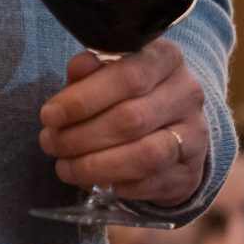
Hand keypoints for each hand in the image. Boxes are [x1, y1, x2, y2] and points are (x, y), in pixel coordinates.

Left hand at [38, 41, 207, 206]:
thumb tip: (79, 67)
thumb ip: (88, 71)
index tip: (49, 116)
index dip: (82, 100)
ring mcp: (194, 135)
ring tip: (65, 167)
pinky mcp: (191, 171)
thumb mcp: (106, 74)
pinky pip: (152, 183)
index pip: (127, 77)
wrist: (172, 127)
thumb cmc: (127, 94)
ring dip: (95, 165)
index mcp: (166, 59)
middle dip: (80, 136)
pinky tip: (95, 181)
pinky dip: (117, 184)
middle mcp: (187, 95)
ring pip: (145, 155)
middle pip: (131, 119)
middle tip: (50, 144)